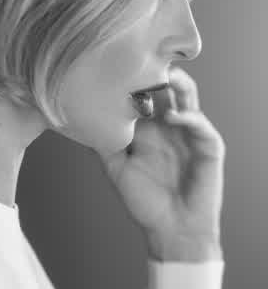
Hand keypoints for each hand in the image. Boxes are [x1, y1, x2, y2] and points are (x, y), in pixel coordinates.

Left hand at [93, 66, 225, 262]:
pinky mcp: (208, 147)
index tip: (116, 65)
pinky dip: (188, 118)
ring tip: (164, 75)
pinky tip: (171, 117)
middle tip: (142, 58)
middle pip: (168, 88)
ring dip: (179, 84)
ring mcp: (190, 133)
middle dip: (157, 71)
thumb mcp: (116, 169)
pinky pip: (201, 125)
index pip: (144, 94)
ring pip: (189, 97)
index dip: (133, 80)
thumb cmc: (145, 202)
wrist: (171, 230)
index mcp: (150, 127)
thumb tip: (80, 120)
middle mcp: (170, 125)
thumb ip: (103, 143)